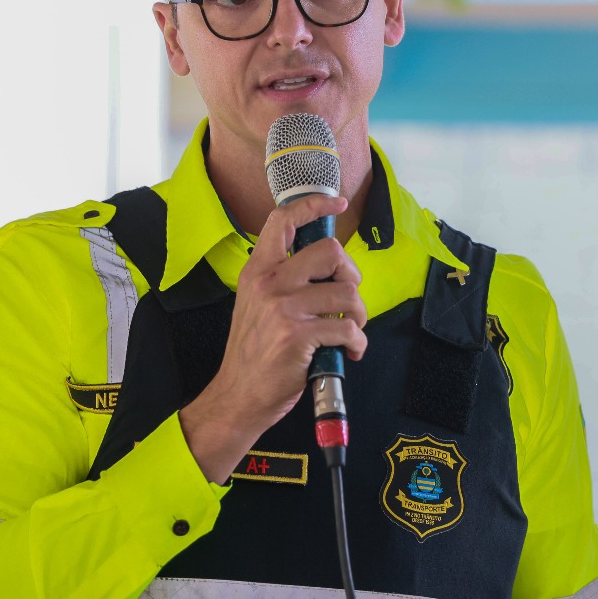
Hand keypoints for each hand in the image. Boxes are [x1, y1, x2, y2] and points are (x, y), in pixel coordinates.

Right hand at [180, 193, 366, 483]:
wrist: (238, 395)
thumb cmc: (253, 353)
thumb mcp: (254, 304)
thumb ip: (282, 280)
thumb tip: (325, 266)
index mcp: (257, 271)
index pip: (283, 220)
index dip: (314, 205)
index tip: (336, 203)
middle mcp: (269, 283)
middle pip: (330, 252)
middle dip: (350, 274)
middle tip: (347, 298)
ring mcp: (284, 309)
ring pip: (346, 291)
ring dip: (358, 313)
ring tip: (350, 329)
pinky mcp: (299, 336)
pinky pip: (348, 327)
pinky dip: (357, 341)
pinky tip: (349, 351)